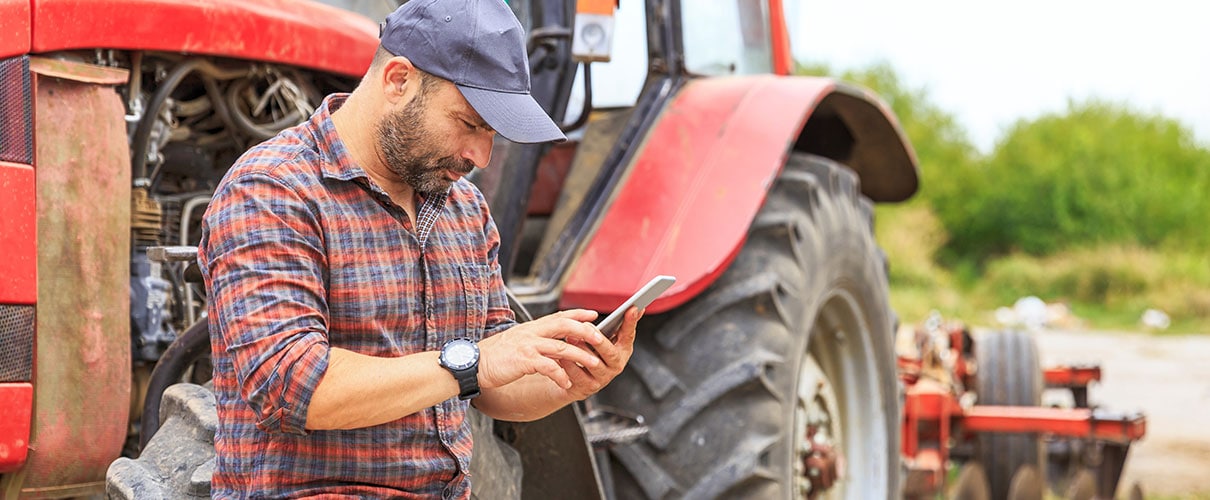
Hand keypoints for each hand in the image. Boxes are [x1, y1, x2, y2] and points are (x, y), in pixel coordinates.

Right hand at [477, 309, 606, 390]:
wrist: (472, 365)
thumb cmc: (493, 356)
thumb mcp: (516, 342)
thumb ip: (533, 340)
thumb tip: (551, 343)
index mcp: (530, 328)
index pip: (558, 316)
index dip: (577, 314)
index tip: (593, 315)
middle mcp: (530, 333)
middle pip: (564, 326)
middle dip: (585, 331)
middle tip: (600, 338)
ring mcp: (527, 346)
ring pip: (561, 348)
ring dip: (580, 356)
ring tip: (593, 363)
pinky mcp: (524, 361)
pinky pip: (549, 367)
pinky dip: (560, 375)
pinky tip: (567, 383)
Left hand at [558, 306, 641, 400]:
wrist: (571, 379)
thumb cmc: (588, 352)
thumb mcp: (599, 338)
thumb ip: (612, 325)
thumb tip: (632, 308)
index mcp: (622, 350)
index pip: (629, 335)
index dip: (631, 323)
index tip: (632, 308)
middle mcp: (616, 365)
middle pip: (611, 353)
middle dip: (599, 340)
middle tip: (588, 327)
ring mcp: (603, 378)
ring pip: (594, 364)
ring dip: (582, 350)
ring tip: (570, 338)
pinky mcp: (588, 388)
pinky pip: (578, 376)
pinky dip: (569, 365)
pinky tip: (562, 356)